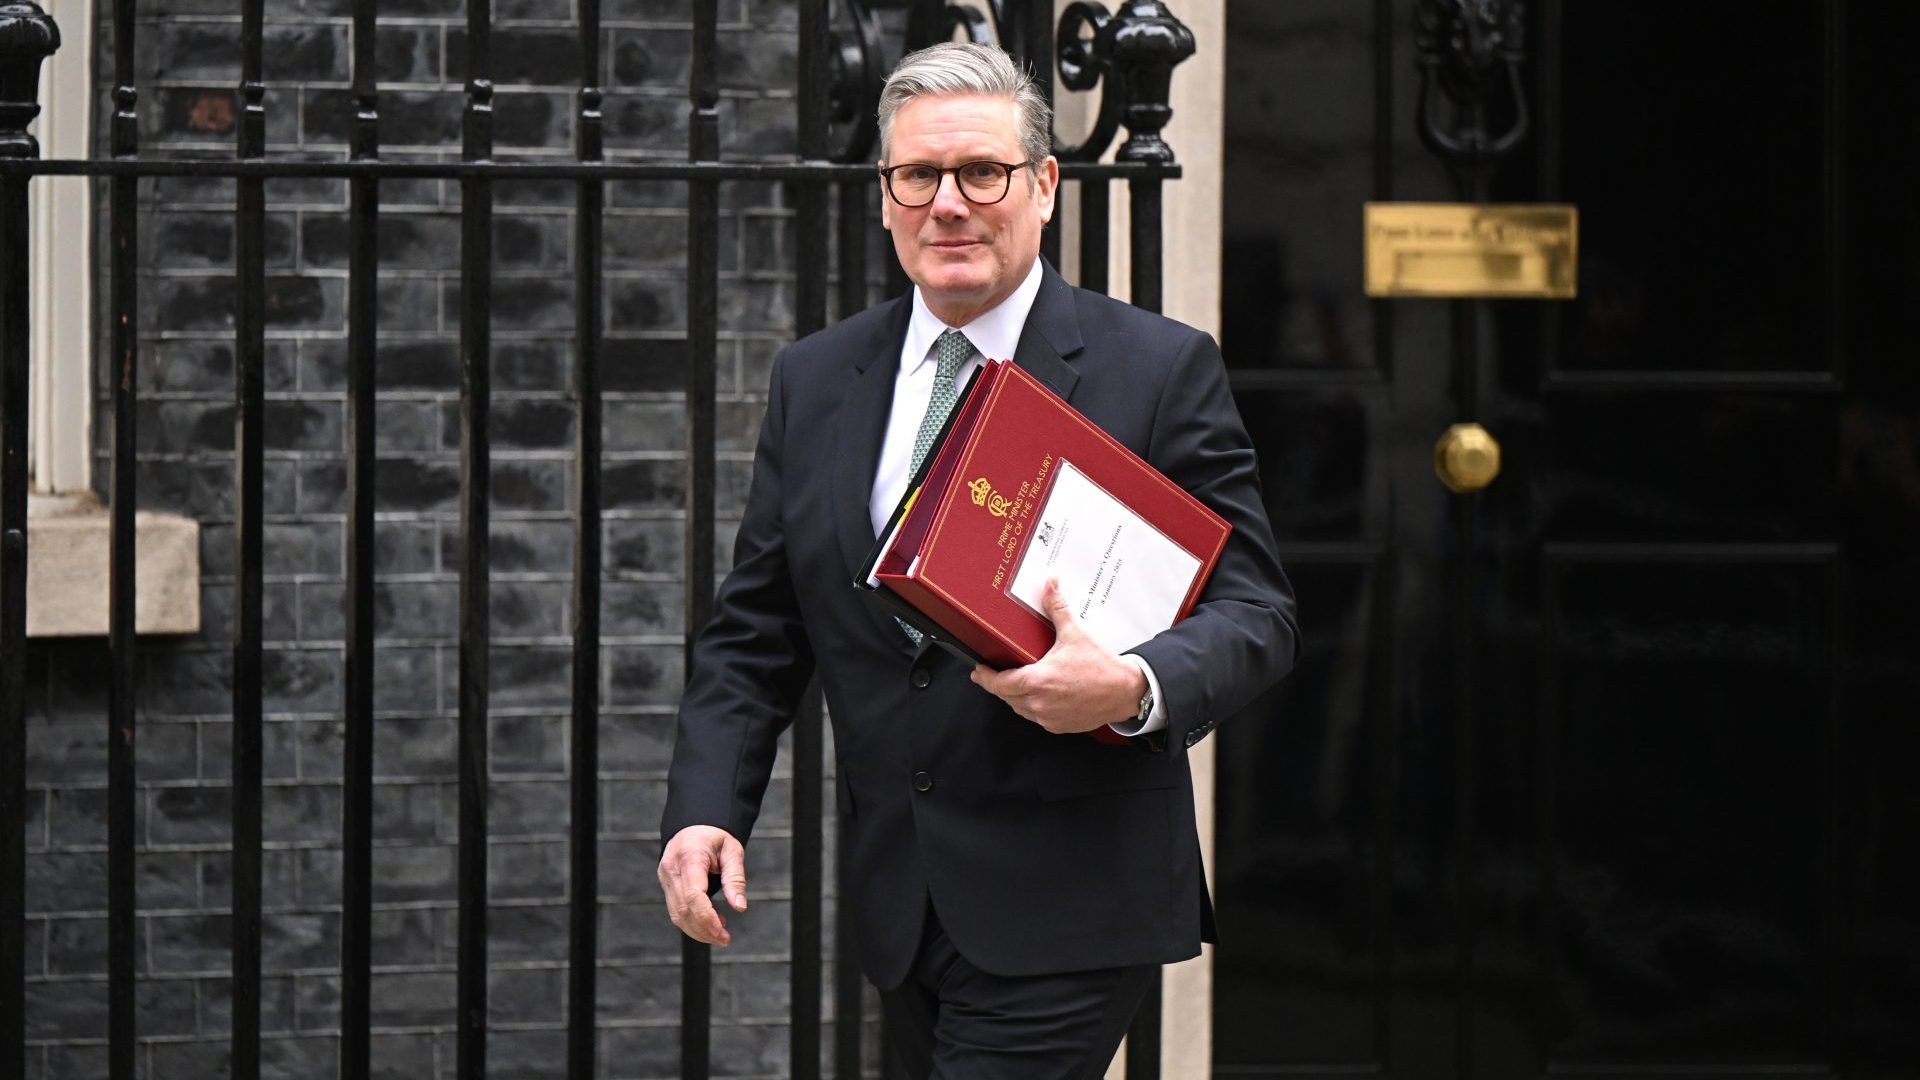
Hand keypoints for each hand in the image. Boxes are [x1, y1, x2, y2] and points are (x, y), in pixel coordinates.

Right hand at [657, 825, 747, 945]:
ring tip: (720, 935)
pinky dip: (692, 923)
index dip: (707, 918)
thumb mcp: (732, 850)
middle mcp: (671, 868)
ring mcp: (665, 878)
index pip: (693, 894)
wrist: (694, 825)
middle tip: (725, 939)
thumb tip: (739, 907)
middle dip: (705, 929)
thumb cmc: (715, 835)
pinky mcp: (666, 885)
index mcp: (689, 856)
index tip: (722, 932)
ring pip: (677, 915)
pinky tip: (710, 924)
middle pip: (684, 909)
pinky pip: (676, 911)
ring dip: (698, 930)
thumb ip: (735, 878)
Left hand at [970, 578, 1146, 733]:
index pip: (999, 684)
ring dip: (1014, 697)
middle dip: (998, 685)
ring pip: (1020, 709)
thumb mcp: (1075, 633)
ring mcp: (1049, 717)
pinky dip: (1032, 707)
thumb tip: (1050, 585)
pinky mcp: (1059, 726)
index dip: (985, 678)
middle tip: (992, 675)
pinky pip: (1037, 717)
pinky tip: (1036, 696)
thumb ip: (1057, 608)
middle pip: (1006, 697)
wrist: (1126, 691)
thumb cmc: (1102, 667)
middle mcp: (1040, 703)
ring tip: (1013, 684)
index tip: (978, 672)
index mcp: (1038, 681)